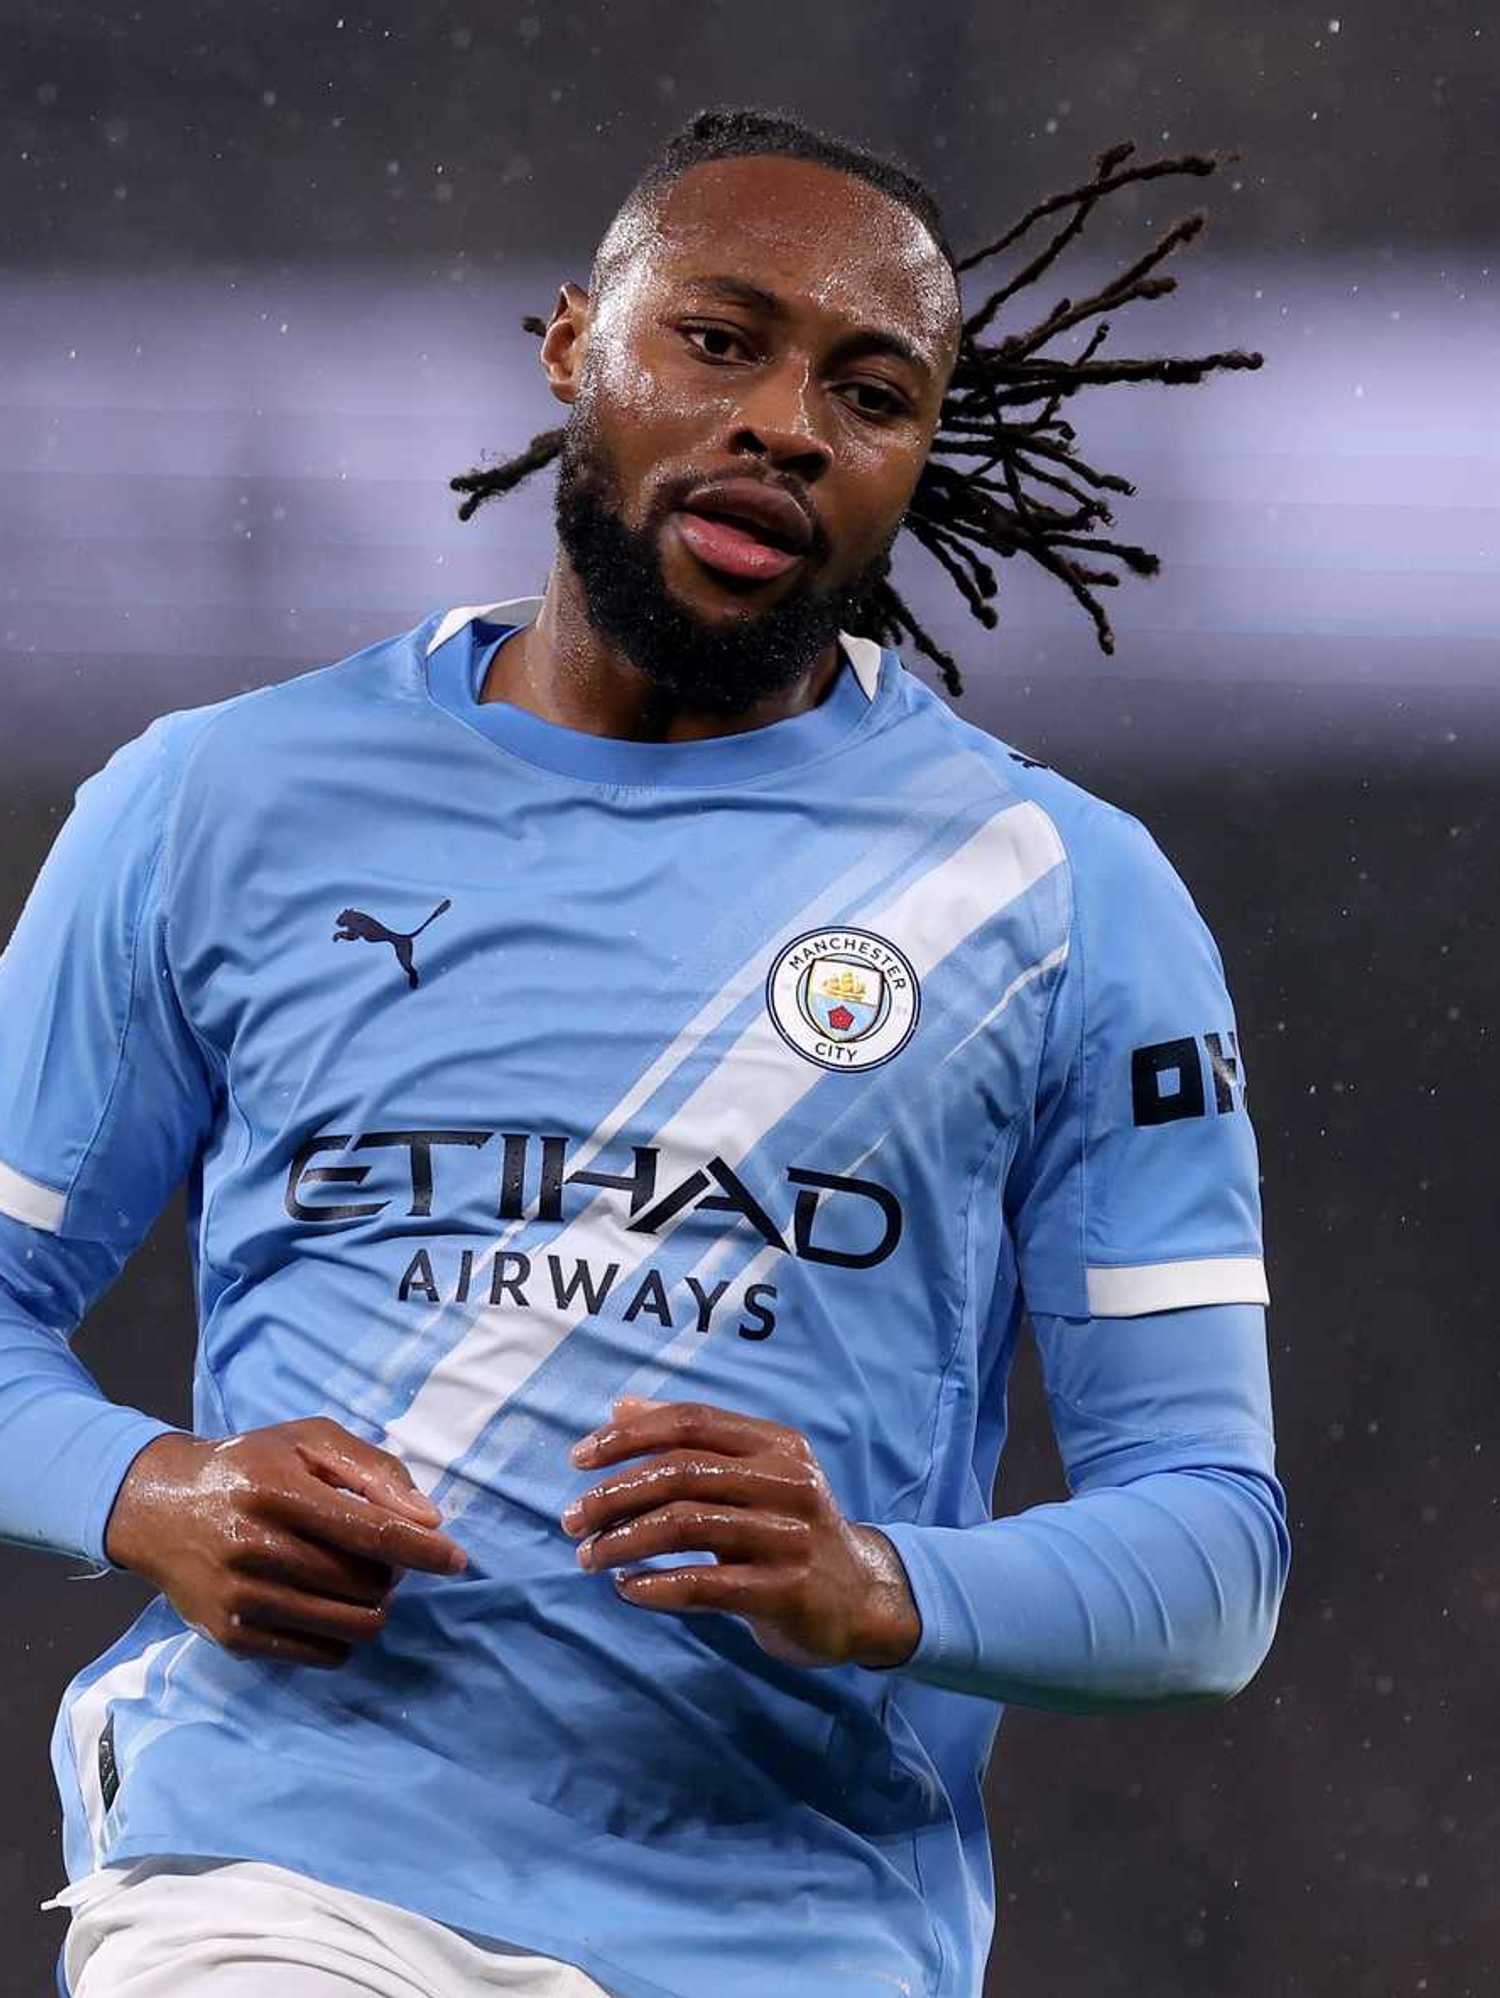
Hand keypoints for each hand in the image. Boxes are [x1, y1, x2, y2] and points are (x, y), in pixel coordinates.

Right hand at [104, 1417, 466, 1668]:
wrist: (158, 1507)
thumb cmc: (252, 1465)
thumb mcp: (309, 1441)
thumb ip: (375, 1470)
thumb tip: (429, 1519)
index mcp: (276, 1490)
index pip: (370, 1531)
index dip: (423, 1550)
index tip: (458, 1559)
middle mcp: (253, 1547)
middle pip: (365, 1582)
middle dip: (392, 1572)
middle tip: (380, 1554)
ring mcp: (239, 1599)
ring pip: (349, 1624)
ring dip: (373, 1605)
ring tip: (358, 1579)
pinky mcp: (232, 1637)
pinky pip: (321, 1654)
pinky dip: (343, 1634)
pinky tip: (331, 1605)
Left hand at [562, 1397, 920, 1670]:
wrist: (860, 1598)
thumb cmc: (787, 1529)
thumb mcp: (751, 1475)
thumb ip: (692, 1441)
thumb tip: (619, 1407)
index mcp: (776, 1444)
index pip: (692, 1422)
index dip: (628, 1435)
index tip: (577, 1458)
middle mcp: (788, 1481)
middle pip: (683, 1472)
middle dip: (615, 1493)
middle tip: (570, 1519)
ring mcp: (790, 1535)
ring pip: (687, 1525)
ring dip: (625, 1539)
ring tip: (589, 1556)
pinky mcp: (787, 1590)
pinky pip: (706, 1583)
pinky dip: (656, 1585)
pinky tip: (625, 1588)